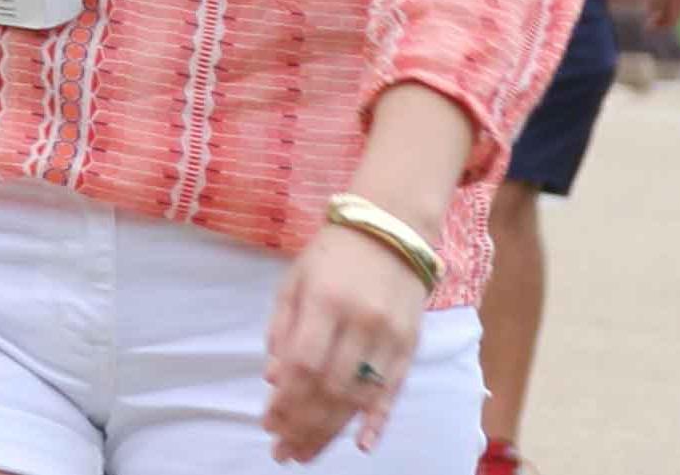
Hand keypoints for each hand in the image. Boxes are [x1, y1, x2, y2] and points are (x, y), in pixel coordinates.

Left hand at [261, 209, 429, 462]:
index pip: (303, 365)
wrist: (392, 227)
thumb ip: (282, 329)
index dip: (285, 401)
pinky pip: (395, 388)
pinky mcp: (411, 342)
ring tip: (307, 454)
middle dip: (303, 426)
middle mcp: (361, 321)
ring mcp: (390, 334)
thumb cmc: (332, 254)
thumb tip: (273, 379)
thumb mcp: (295, 280)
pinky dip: (379, 420)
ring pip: (360, 396)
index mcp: (325, 302)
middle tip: (283, 453)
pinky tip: (363, 445)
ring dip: (331, 431)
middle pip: (330, 388)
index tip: (268, 426)